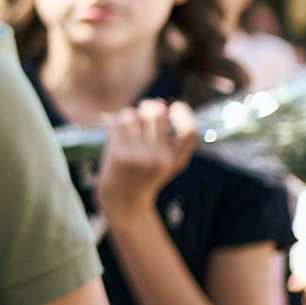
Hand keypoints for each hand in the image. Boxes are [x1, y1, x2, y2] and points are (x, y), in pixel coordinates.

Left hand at [94, 99, 197, 218]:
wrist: (124, 202)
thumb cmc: (144, 175)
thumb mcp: (166, 161)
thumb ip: (168, 135)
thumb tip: (161, 102)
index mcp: (177, 160)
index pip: (190, 131)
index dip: (184, 113)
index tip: (175, 107)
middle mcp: (161, 159)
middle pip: (155, 113)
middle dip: (148, 107)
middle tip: (144, 112)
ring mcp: (140, 157)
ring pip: (131, 115)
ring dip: (128, 117)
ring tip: (129, 128)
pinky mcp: (120, 155)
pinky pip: (117, 124)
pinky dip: (115, 123)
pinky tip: (116, 133)